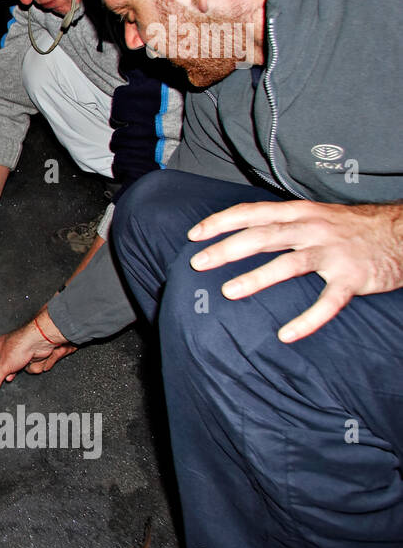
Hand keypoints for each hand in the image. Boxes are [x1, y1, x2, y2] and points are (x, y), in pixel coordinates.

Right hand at [0, 312, 76, 396]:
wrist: (39, 341)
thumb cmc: (20, 346)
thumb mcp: (3, 366)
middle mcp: (3, 351)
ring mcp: (15, 355)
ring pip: (9, 370)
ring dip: (10, 374)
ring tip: (8, 378)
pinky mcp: (26, 358)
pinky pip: (22, 369)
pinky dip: (24, 369)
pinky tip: (23, 367)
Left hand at [188, 200, 402, 342]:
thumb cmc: (351, 227)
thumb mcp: (314, 215)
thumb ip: (281, 224)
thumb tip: (240, 233)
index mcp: (300, 212)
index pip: (253, 212)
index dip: (222, 221)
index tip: (195, 234)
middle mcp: (313, 228)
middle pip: (264, 236)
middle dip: (228, 248)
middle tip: (198, 262)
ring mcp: (333, 253)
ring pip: (289, 264)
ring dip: (257, 277)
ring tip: (229, 291)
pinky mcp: (352, 278)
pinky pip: (327, 302)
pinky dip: (307, 319)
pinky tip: (287, 334)